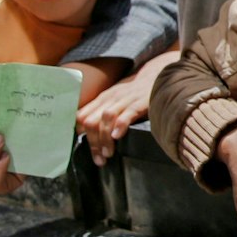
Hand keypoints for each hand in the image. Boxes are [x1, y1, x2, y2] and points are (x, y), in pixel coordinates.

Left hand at [77, 50, 176, 164]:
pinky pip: (127, 113)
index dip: (80, 136)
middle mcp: (110, 99)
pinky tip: (118, 136)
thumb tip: (81, 130)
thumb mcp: (113, 100)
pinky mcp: (140, 102)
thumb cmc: (134, 94)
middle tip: (99, 159)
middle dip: (93, 143)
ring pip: (106, 118)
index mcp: (102, 99)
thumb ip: (99, 113)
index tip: (86, 150)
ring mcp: (125, 100)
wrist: (157, 78)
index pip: (81, 117)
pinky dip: (120, 125)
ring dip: (105, 139)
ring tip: (109, 154)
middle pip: (91, 121)